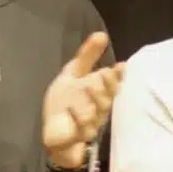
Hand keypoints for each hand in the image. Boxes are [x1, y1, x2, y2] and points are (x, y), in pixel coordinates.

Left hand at [42, 32, 125, 167]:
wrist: (52, 130)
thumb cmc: (66, 101)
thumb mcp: (73, 74)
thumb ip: (87, 56)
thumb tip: (102, 34)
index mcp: (98, 94)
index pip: (112, 85)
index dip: (117, 77)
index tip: (121, 66)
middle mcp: (96, 110)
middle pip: (107, 100)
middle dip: (107, 87)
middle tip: (105, 73)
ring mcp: (87, 125)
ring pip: (95, 116)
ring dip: (94, 102)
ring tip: (88, 87)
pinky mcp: (74, 137)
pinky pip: (78, 131)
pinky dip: (76, 120)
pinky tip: (72, 109)